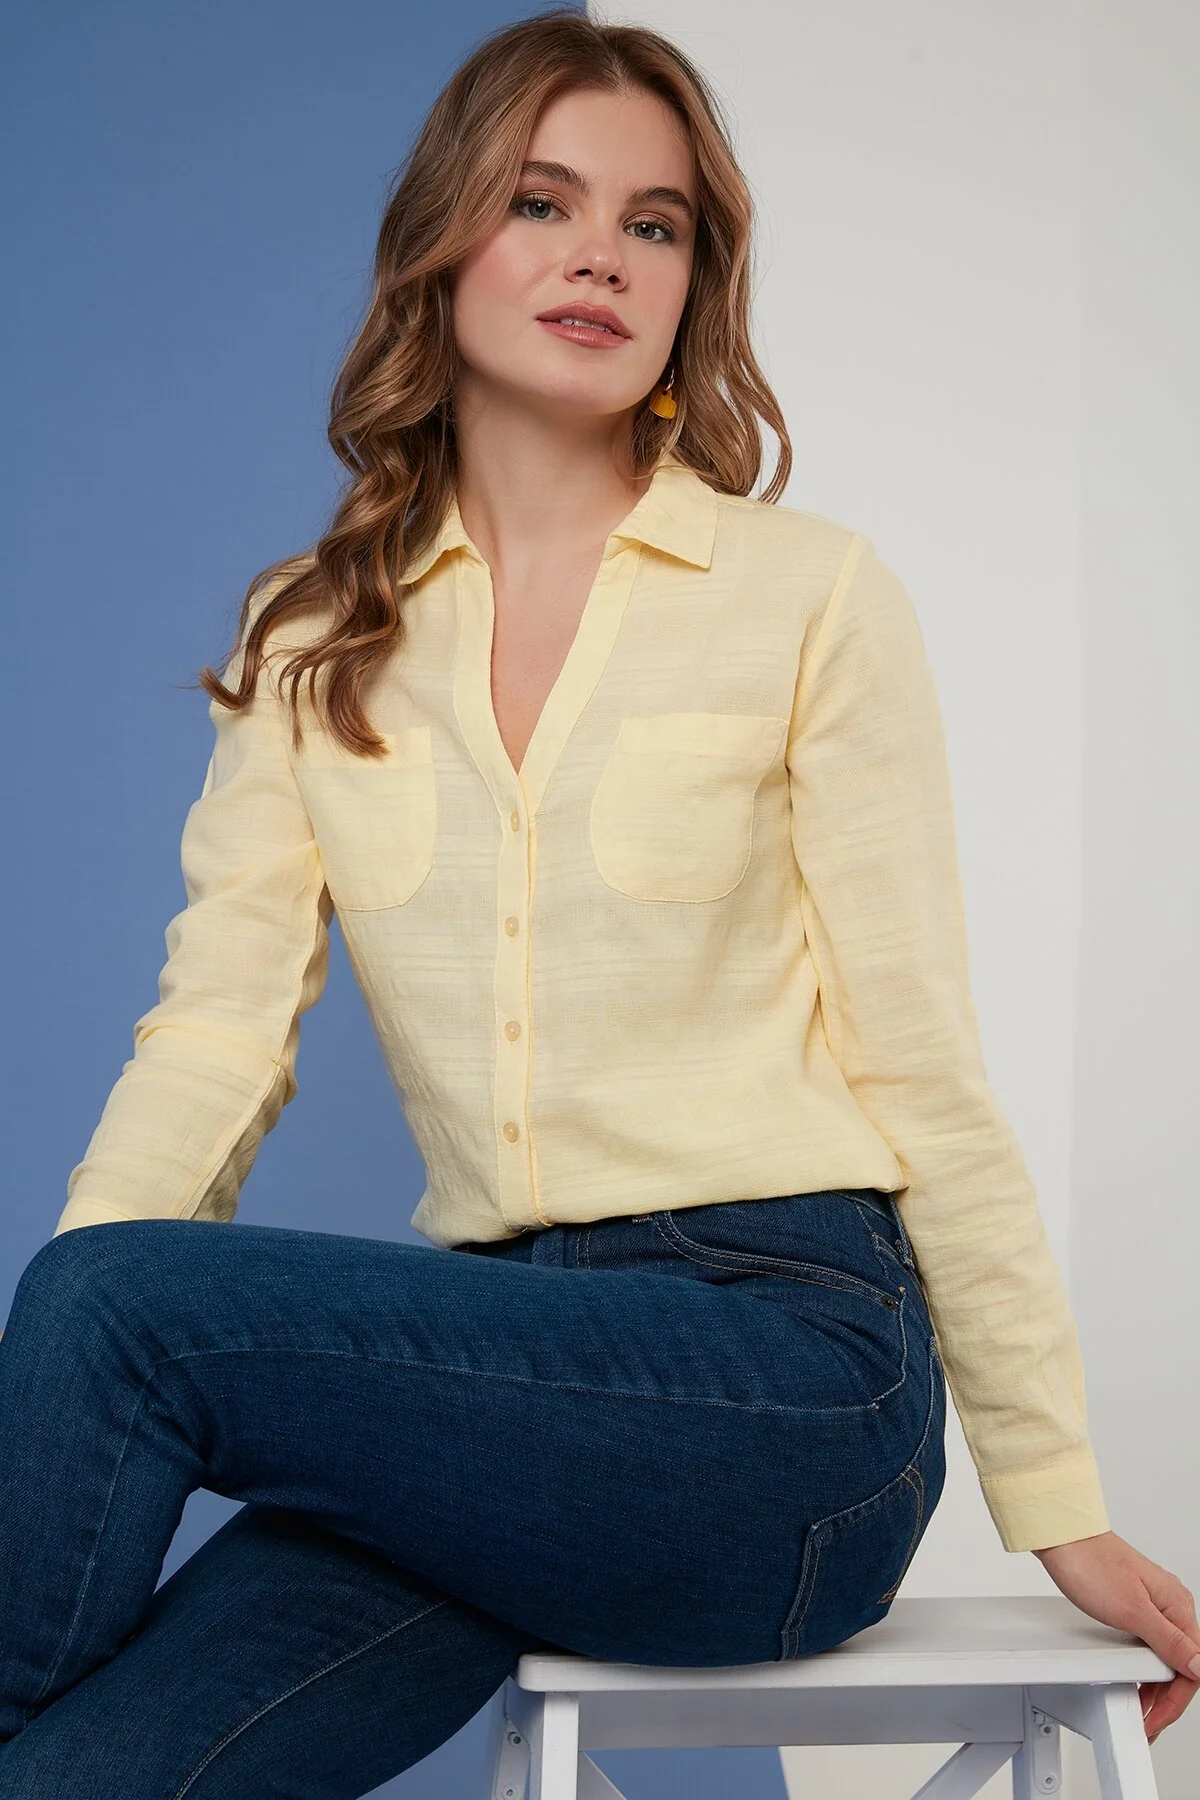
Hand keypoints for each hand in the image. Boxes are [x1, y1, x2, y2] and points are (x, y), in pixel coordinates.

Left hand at [1033, 1530, 1199, 1743]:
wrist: (1062, 1537)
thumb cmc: (1091, 1564)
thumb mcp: (1132, 1611)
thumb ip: (1169, 1642)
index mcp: (1177, 1606)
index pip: (1191, 1668)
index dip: (1173, 1702)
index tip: (1154, 1722)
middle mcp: (1170, 1605)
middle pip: (1180, 1665)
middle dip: (1164, 1700)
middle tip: (1145, 1723)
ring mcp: (1152, 1603)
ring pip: (1164, 1657)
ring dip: (1154, 1687)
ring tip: (1138, 1710)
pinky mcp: (1133, 1603)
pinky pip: (1148, 1644)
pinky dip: (1142, 1667)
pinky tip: (1131, 1679)